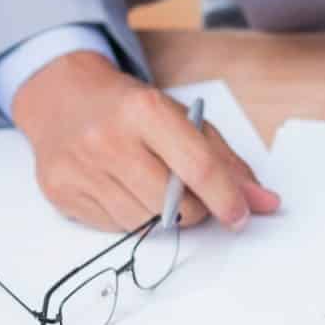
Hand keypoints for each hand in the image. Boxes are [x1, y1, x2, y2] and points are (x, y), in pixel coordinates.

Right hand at [12, 51, 279, 232]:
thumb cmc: (132, 110)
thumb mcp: (183, 119)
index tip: (241, 216)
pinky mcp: (60, 191)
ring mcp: (79, 166)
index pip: (199, 167)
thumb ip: (227, 162)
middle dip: (193, 209)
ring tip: (149, 184)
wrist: (62, 97)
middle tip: (187, 193)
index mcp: (146, 110)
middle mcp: (108, 138)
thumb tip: (264, 203)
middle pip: (173, 204)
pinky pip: (114, 227)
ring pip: (143, 222)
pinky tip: (121, 188)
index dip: (227, 199)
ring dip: (159, 215)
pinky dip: (129, 216)